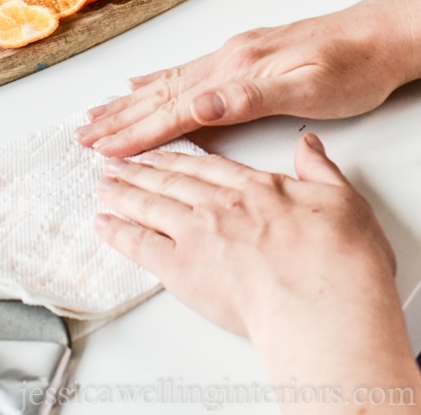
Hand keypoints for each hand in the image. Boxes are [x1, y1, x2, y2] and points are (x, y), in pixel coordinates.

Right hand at [75, 0, 420, 157]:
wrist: (378, 36)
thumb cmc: (350, 68)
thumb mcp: (308, 87)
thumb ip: (249, 96)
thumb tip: (199, 103)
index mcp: (235, 74)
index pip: (174, 110)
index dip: (137, 133)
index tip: (105, 150)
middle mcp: (224, 64)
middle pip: (158, 96)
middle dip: (117, 118)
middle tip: (83, 135)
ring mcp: (227, 60)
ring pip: (163, 84)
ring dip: (126, 102)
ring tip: (96, 113)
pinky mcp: (235, 60)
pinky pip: (181, 72)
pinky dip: (152, 81)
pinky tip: (138, 84)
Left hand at [95, 134, 420, 412]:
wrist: (319, 300)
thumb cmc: (337, 261)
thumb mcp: (343, 202)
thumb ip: (320, 172)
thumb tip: (310, 147)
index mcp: (254, 188)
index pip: (207, 167)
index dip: (178, 159)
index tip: (161, 155)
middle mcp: (218, 204)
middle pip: (170, 182)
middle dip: (142, 171)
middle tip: (120, 164)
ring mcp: (194, 232)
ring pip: (148, 205)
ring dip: (123, 194)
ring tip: (104, 187)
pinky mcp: (178, 266)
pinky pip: (137, 244)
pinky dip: (116, 232)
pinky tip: (102, 224)